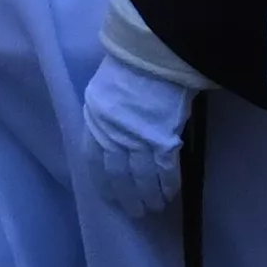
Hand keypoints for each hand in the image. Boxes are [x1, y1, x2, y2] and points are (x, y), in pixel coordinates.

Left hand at [75, 52, 193, 220]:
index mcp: (95, 123)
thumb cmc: (128, 66)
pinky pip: (166, 170)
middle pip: (119, 175)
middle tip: (137, 212)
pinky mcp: (164, 140)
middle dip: (128, 197)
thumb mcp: (104, 91)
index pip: (95, 162)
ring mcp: (138, 140)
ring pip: (142, 178)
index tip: (110, 197)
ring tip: (155, 207)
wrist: (151, 54)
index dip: (103, 183)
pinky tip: (170, 194)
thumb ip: (106, 117)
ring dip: (149, 196)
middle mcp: (113, 137)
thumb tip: (114, 135)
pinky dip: (168, 184)